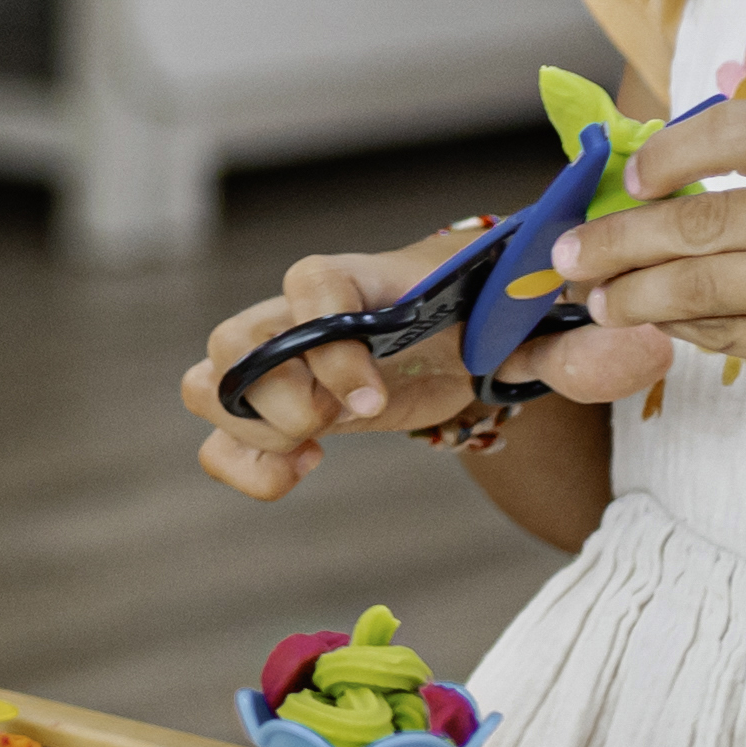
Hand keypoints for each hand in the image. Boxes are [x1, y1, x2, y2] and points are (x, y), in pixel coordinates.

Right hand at [183, 223, 499, 499]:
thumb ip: (506, 311)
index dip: (331, 348)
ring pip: (206, 388)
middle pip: (232, 344)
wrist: (451, 332)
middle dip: (281, 398)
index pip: (309, 286)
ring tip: (313, 449)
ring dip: (252, 432)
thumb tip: (539, 328)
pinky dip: (249, 470)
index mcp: (344, 276)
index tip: (372, 398)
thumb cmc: (465, 307)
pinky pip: (221, 445)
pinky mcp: (275, 413)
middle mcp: (290, 315)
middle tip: (340, 423)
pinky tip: (305, 468)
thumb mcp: (490, 304)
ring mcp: (272, 364)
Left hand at [548, 96, 745, 486]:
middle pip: (705, 217)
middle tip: (567, 255)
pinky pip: (736, 337)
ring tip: (596, 300)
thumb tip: (669, 190)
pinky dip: (687, 332)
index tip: (627, 176)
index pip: (741, 129)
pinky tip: (662, 330)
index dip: (666, 151)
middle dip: (618, 238)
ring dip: (634, 294)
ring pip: (706, 281)